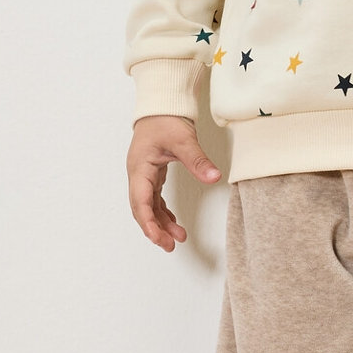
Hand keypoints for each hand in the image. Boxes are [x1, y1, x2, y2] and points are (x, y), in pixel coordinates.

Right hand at [128, 114, 219, 249]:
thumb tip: (214, 177)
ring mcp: (144, 175)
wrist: (162, 106)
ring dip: (160, 223)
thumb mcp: (184, 140)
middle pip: (142, 209)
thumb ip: (198, 160)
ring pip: (148, 206)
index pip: (140, 202)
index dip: (149, 223)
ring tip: (177, 239)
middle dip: (154, 229)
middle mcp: (138, 174)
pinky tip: (174, 223)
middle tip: (169, 246)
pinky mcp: (152, 173)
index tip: (159, 239)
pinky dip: (163, 212)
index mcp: (140, 168)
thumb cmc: (166, 120)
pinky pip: (154, 198)